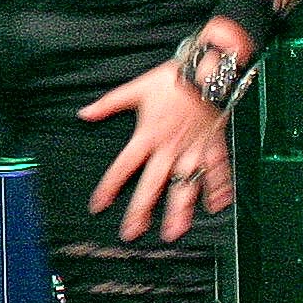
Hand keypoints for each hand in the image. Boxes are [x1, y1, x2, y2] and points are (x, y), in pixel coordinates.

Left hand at [80, 53, 236, 241]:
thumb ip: (108, 104)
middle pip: (152, 184)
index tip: (99, 205)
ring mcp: (192, 149)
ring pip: (185, 185)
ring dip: (180, 210)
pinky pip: (217, 171)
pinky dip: (218, 188)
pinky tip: (216, 206)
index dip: (109, 186)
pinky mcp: (212, 146)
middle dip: (141, 210)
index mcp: (148, 135)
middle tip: (132, 231)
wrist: (207, 71)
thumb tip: (84, 113)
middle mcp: (169, 148)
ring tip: (174, 231)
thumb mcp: (135, 89)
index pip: (123, 166)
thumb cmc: (172, 79)